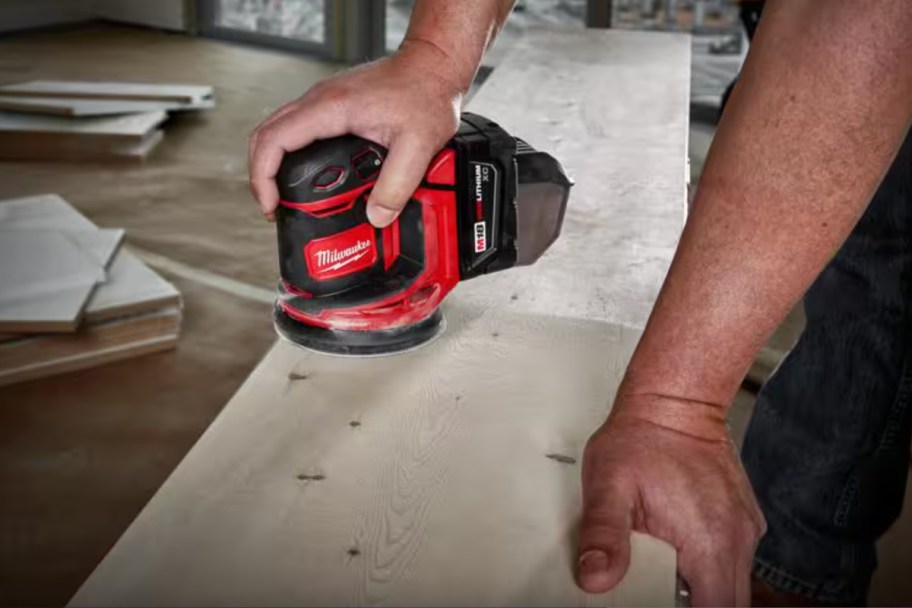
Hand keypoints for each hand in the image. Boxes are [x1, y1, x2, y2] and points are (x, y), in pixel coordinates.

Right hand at [248, 42, 463, 225]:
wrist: (433, 67)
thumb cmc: (425, 93)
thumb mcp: (419, 146)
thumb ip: (397, 185)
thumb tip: (377, 216)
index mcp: (331, 108)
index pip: (274, 140)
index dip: (263, 176)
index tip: (271, 204)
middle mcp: (319, 100)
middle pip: (265, 136)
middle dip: (261, 175)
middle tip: (274, 207)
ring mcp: (323, 101)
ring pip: (278, 130)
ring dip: (273, 163)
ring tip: (285, 196)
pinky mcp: (332, 105)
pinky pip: (296, 128)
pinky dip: (290, 153)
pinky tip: (306, 174)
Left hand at [577, 395, 765, 605]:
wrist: (673, 402)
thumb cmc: (641, 437)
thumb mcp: (607, 485)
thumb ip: (602, 536)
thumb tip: (596, 576)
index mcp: (707, 540)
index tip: (661, 603)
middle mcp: (736, 537)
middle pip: (730, 604)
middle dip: (699, 606)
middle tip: (659, 590)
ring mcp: (744, 528)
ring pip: (735, 584)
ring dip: (706, 587)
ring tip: (667, 571)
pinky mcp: (742, 519)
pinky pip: (734, 560)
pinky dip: (711, 567)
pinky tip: (681, 553)